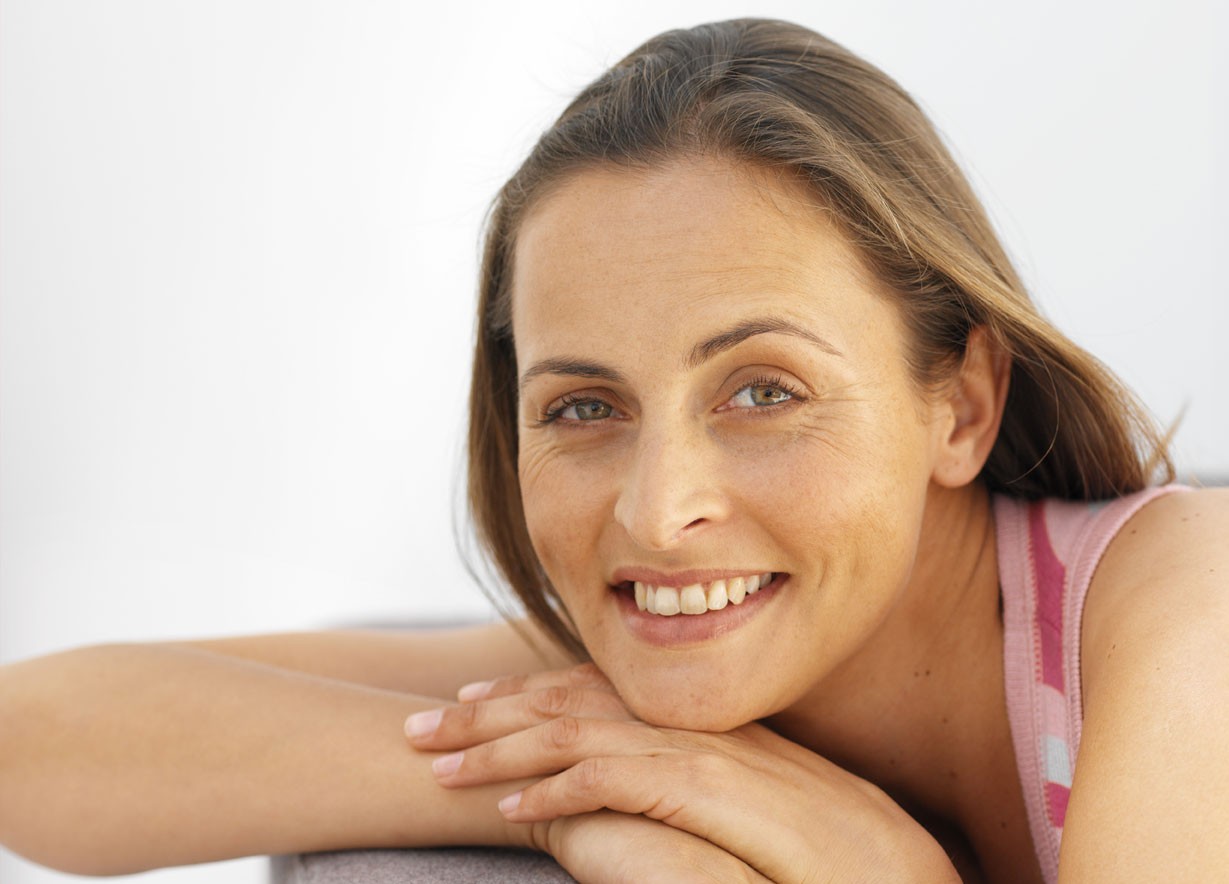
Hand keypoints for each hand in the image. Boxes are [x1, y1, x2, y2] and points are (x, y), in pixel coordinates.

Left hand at [406, 665, 959, 882]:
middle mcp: (702, 728)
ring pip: (584, 729)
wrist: (907, 881)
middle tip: (425, 726)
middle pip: (577, 700)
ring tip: (440, 763)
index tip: (473, 705)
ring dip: (503, 746)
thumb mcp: (751, 819)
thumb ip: (687, 797)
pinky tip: (509, 811)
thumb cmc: (837, 866)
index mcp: (705, 730)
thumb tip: (624, 802)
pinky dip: (557, 788)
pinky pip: (619, 778)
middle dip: (493, 712)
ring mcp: (711, 756)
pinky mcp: (720, 793)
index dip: (529, 695)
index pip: (600, 694)